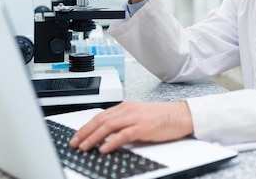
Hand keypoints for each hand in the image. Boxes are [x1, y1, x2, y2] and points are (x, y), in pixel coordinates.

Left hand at [69, 101, 193, 152]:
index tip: (77, 135)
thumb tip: (108, 133)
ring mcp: (136, 118)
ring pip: (108, 126)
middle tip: (75, 143)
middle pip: (101, 120)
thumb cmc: (163, 116)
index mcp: (126, 106)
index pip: (101, 115)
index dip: (86, 126)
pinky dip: (111, 142)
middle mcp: (129, 110)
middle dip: (85, 132)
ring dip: (93, 137)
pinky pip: (123, 134)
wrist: (181, 115)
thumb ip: (124, 121)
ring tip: (84, 147)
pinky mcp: (143, 127)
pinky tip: (104, 148)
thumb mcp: (139, 115)